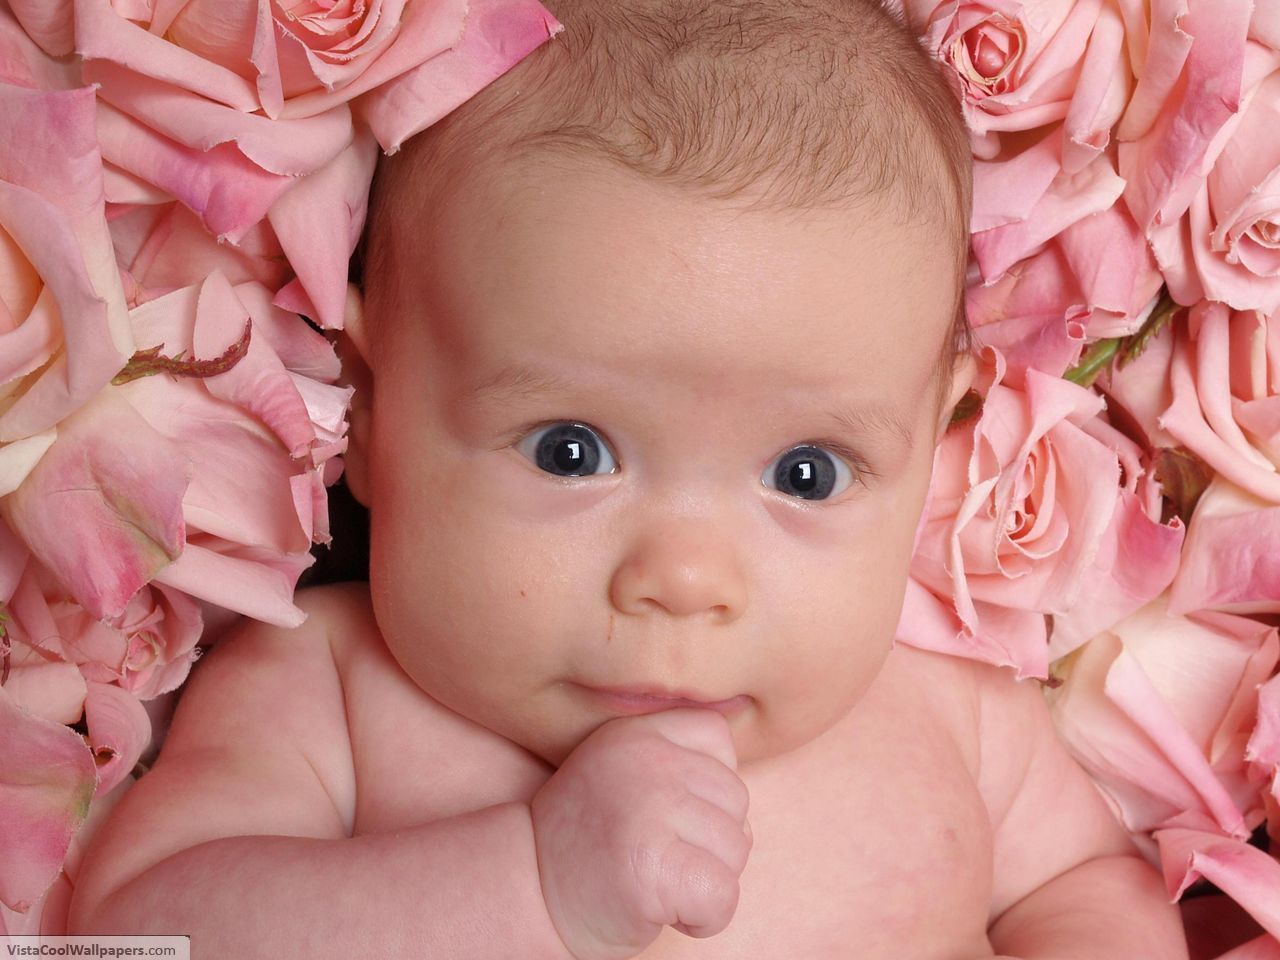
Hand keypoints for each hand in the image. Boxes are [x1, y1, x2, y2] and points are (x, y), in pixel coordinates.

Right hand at [530, 707, 753, 959]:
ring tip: (656, 881)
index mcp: (637, 732)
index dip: (708, 788)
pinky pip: (723, 895)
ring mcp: (648, 809)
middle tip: (657, 856)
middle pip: (736, 799)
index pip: (719, 738)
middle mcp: (645, 760)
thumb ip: (673, 760)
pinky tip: (665, 912)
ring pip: (736, 848)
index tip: (669, 817)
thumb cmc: (587, 845)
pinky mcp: (652, 865)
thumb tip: (739, 787)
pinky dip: (705, 919)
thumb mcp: (622, 774)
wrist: (525, 894)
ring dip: (707, 880)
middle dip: (711, 841)